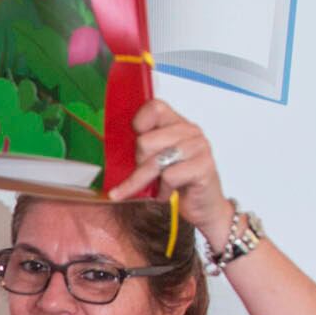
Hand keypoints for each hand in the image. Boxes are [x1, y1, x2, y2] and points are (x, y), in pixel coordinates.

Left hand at [107, 100, 232, 241]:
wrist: (203, 207)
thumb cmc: (177, 182)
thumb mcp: (156, 161)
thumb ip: (143, 148)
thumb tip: (111, 149)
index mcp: (177, 123)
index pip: (154, 107)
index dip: (139, 123)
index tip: (135, 138)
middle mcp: (190, 131)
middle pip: (145, 142)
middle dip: (139, 164)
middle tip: (147, 174)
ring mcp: (199, 147)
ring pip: (155, 160)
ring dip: (147, 181)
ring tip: (153, 187)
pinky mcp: (203, 166)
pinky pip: (169, 176)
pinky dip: (163, 190)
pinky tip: (168, 192)